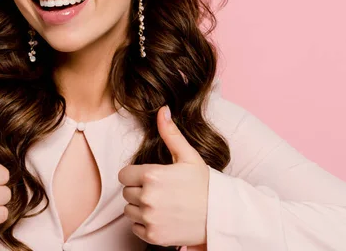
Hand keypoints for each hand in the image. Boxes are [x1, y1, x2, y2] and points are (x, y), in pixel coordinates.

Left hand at [118, 105, 208, 247]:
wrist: (221, 216)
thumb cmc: (205, 185)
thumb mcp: (188, 156)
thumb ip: (170, 134)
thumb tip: (162, 110)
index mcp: (152, 176)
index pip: (124, 175)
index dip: (134, 175)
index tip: (148, 178)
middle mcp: (148, 197)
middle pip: (126, 193)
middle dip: (138, 191)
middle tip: (158, 191)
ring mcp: (150, 218)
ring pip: (129, 210)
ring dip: (139, 208)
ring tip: (160, 204)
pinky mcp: (153, 236)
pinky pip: (135, 228)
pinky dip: (144, 224)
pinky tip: (161, 217)